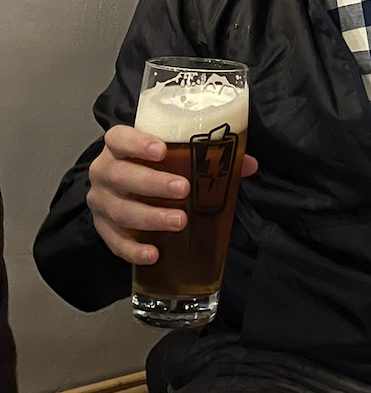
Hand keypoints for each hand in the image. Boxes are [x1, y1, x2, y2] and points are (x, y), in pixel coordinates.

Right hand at [87, 125, 257, 264]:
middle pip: (121, 175)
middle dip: (153, 183)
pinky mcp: (102, 228)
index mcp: (119, 145)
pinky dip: (134, 249)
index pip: (119, 138)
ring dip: (150, 217)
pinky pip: (114, 242)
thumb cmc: (155, 165)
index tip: (162, 150)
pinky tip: (154, 254)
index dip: (137, 143)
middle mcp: (104, 171)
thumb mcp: (177, 154)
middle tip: (183, 189)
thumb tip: (248, 164)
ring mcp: (100, 201)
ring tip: (180, 221)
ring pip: (119, 210)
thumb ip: (210, 155)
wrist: (126, 184)